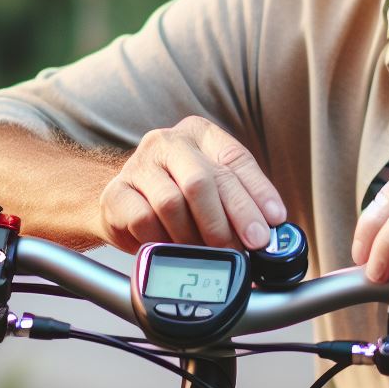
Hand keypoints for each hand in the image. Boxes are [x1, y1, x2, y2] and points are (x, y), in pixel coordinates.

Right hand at [99, 116, 285, 251]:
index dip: (258, 193)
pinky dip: (164, 241)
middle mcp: (168, 141)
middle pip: (202, 180)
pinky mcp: (116, 192)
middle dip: (226, 220)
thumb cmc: (179, 196)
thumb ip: (241, 202)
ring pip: (172, 203)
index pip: (235, 160)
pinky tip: (173, 248)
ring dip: (194, 236)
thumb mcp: (214, 190)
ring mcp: (138, 165)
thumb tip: (271, 230)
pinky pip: (144, 221)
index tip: (273, 223)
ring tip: (207, 253)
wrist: (124, 204)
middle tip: (241, 249)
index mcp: (200, 134)